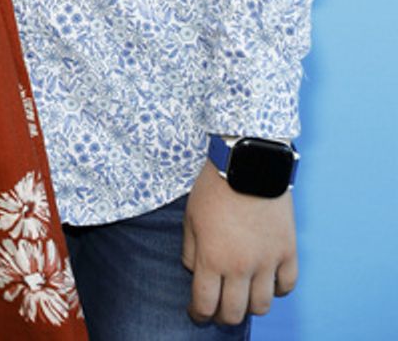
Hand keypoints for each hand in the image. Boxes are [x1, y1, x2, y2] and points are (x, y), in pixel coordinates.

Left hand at [182, 160, 296, 324]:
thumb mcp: (190, 216)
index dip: (199, 314)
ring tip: (243, 295)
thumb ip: (190, 250)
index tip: (197, 313)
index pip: (205, 304)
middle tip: (218, 308)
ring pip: (261, 306)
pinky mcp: (288, 251)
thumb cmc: (214, 186)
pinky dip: (277, 290)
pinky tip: (267, 281)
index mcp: (212, 258)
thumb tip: (194, 272)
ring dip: (250, 306)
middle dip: (222, 316)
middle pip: (234, 313)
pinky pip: (287, 286)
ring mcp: (267, 261)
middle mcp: (240, 266)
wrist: (248, 161)